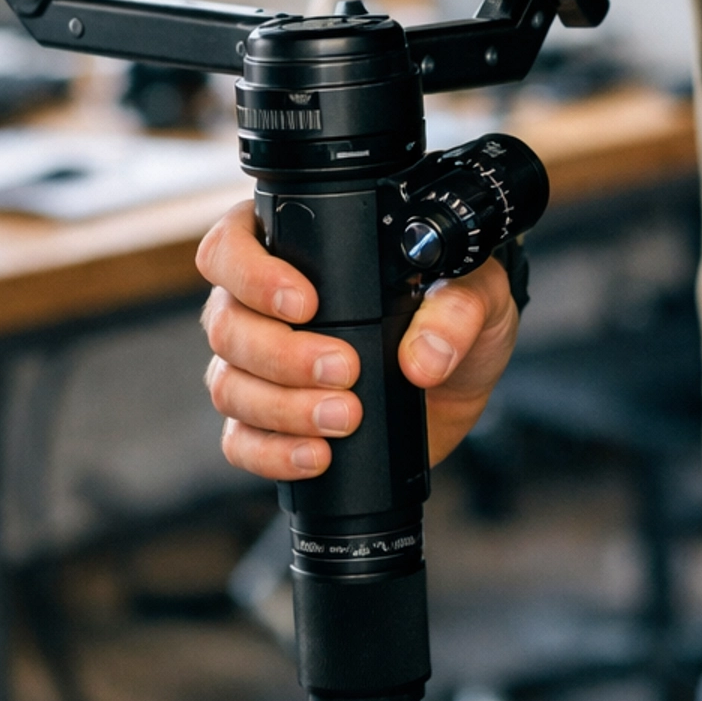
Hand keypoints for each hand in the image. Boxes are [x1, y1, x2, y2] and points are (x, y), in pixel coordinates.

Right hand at [197, 200, 519, 479]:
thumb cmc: (455, 312)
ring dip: (283, 408)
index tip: (306, 305)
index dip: (254, 275)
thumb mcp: (475, 293)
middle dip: (281, 354)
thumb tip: (424, 356)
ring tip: (344, 417)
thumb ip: (456, 308)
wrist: (461, 381)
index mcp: (294, 246)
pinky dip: (272, 453)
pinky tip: (317, 455)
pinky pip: (241, 442)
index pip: (232, 245)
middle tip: (344, 370)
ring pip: (229, 386)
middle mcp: (260, 303)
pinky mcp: (268, 422)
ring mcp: (257, 366)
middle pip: (226, 324)